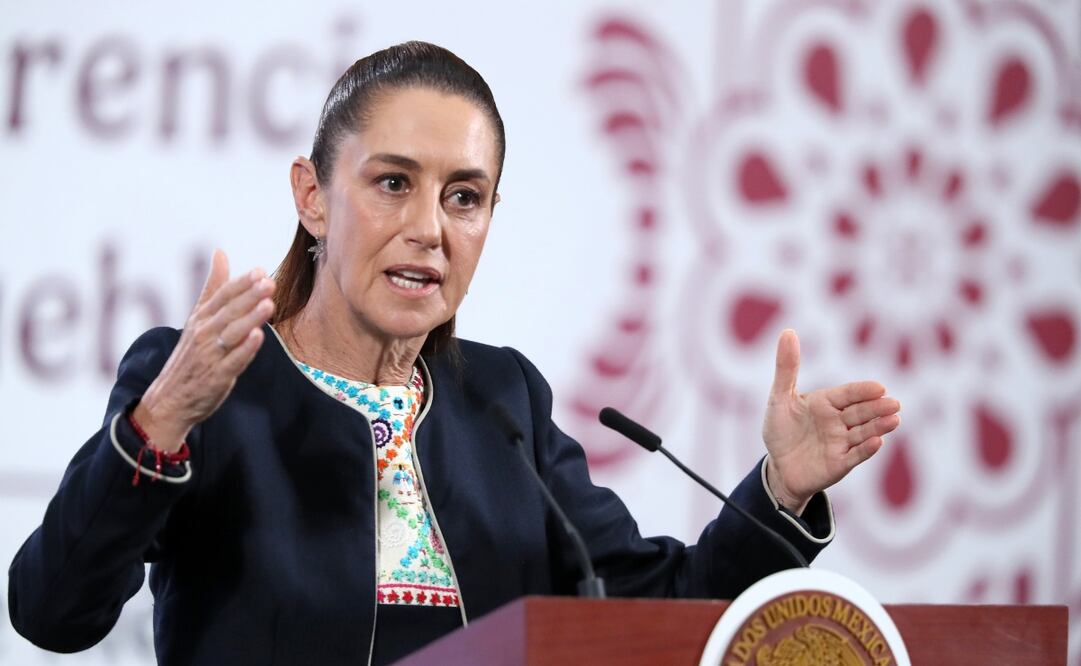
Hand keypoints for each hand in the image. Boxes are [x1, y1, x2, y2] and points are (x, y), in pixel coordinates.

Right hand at [133, 250, 275, 451]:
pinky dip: (245, 349)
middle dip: (249, 296)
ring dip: (250, 318)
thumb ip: (213, 287)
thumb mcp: (198, 318)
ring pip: (233, 333)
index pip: (222, 296)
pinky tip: (258, 337)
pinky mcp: (217, 377)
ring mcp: (210, 355)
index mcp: (201, 319)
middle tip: (269, 283)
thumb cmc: (190, 355)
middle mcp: (204, 334)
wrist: (170, 399)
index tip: (259, 271)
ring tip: (268, 304)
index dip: (241, 283)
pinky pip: (233, 361)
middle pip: (229, 311)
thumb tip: (221, 252)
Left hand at [761, 329, 899, 511]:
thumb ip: (786, 367)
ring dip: (879, 427)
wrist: (778, 468)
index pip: (848, 394)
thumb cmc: (780, 430)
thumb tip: (787, 331)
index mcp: (826, 402)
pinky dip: (866, 449)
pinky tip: (878, 442)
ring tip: (894, 420)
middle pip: (861, 412)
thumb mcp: (779, 397)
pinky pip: (856, 455)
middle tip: (894, 403)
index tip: (879, 388)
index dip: (863, 391)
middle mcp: (838, 421)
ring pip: (864, 432)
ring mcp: (841, 442)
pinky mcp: (840, 463)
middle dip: (877, 408)